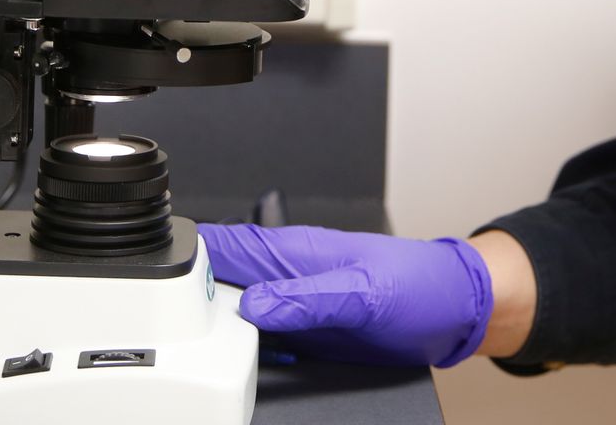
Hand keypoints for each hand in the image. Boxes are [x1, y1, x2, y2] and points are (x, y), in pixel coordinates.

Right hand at [196, 223, 492, 367]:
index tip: (160, 291)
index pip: (222, 245)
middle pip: (217, 283)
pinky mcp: (303, 332)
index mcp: (293, 252)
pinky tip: (241, 370)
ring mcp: (293, 304)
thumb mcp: (365, 294)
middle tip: (176, 336)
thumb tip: (255, 306)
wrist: (456, 310)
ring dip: (216, 333)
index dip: (186, 261)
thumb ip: (309, 299)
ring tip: (202, 356)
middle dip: (190, 305)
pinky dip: (245, 355)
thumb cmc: (421, 286)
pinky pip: (259, 342)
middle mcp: (286, 275)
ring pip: (233, 315)